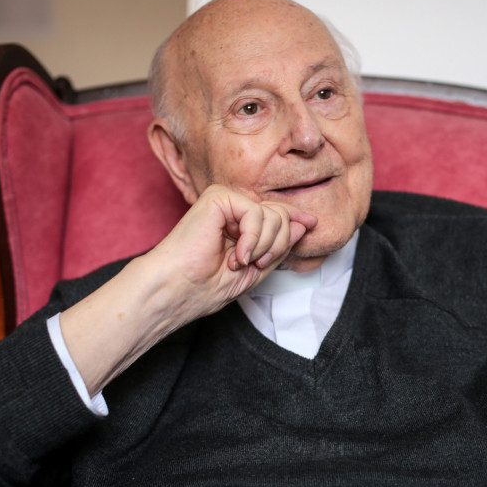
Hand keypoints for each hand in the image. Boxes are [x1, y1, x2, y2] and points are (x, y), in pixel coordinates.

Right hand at [59, 184, 315, 393]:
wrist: (176, 289)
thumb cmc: (206, 287)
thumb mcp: (255, 271)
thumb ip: (278, 247)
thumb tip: (302, 224)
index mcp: (240, 226)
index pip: (277, 215)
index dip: (296, 219)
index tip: (311, 223)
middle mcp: (234, 211)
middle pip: (280, 215)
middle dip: (277, 245)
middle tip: (255, 265)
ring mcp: (226, 202)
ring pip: (273, 214)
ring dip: (264, 246)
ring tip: (241, 262)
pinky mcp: (217, 198)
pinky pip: (256, 212)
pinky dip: (253, 238)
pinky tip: (237, 255)